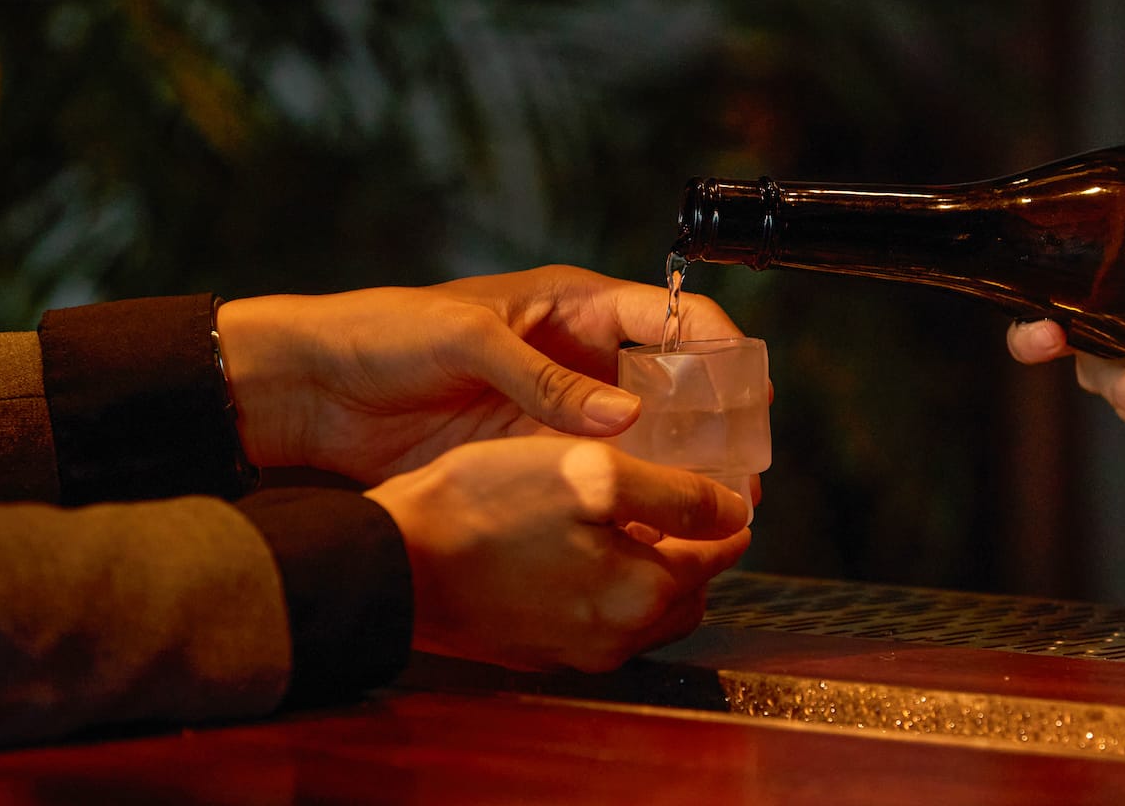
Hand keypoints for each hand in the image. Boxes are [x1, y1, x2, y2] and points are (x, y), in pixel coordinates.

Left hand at [216, 265, 740, 483]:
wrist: (317, 389)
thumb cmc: (385, 335)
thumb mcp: (467, 341)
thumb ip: (544, 379)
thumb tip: (624, 420)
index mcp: (576, 304)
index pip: (674, 318)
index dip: (721, 351)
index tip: (750, 398)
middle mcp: (582, 355)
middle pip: (675, 387)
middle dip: (716, 427)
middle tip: (742, 477)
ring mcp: (561, 409)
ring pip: (645, 440)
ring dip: (680, 471)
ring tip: (711, 513)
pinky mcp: (536, 454)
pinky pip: (599, 477)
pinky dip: (629, 499)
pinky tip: (651, 529)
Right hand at [368, 438, 752, 671]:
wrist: (390, 562)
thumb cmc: (485, 508)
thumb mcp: (591, 475)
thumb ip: (673, 495)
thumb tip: (735, 514)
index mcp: (641, 597)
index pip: (718, 556)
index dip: (725, 515)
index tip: (726, 488)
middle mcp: (614, 639)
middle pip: (684, 593)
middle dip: (693, 550)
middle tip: (682, 502)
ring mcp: (570, 650)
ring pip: (639, 609)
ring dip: (648, 569)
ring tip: (630, 519)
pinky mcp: (532, 647)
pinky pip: (593, 617)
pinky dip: (604, 585)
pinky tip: (578, 544)